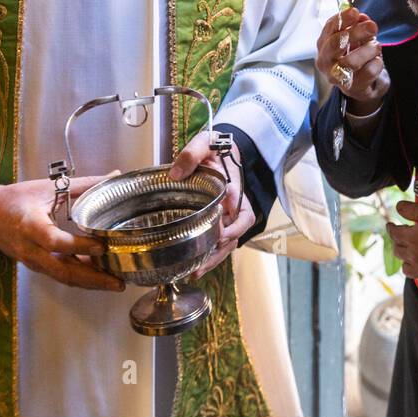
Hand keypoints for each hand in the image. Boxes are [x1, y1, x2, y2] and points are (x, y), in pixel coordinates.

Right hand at [0, 174, 124, 290]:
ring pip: (62, 277)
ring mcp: (32, 260)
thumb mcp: (49, 187)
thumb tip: (115, 177)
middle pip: (62, 270)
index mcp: (30, 225)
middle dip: (92, 279)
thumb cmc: (17, 198)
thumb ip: (84, 185)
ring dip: (89, 282)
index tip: (102, 246)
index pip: (55, 241)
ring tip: (114, 283)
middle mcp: (30, 248)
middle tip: (118, 282)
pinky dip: (79, 277)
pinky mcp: (35, 265)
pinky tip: (98, 274)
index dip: (79, 246)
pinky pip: (59, 274)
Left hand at [170, 129, 254, 278]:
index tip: (220, 235)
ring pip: (227, 243)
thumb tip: (176, 174)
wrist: (221, 149)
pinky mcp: (220, 220)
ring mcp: (228, 215)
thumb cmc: (214, 147)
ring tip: (195, 273)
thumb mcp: (204, 143)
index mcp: (234, 190)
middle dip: (219, 253)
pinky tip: (194, 265)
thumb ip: (192, 154)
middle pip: (234, 235)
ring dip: (213, 259)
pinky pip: (218, 240)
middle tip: (201, 266)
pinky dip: (209, 254)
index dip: (233, 227)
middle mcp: (234, 206)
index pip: (241, 214)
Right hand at [316, 7, 388, 113]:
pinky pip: (368, 72)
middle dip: (356, 32)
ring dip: (369, 50)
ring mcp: (336, 77)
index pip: (329, 28)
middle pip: (336, 44)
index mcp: (324, 43)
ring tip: (376, 47)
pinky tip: (376, 61)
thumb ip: (358, 25)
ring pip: (351, 61)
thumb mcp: (357, 36)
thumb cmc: (356, 55)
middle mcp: (325, 61)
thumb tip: (363, 18)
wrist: (363, 83)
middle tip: (372, 26)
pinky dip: (377, 63)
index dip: (342, 19)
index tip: (355, 11)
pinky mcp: (352, 88)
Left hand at [387, 200, 417, 287]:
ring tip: (410, 254)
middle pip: (397, 250)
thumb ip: (413, 210)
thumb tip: (398, 207)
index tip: (390, 225)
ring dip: (405, 259)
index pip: (393, 233)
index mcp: (411, 239)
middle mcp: (413, 257)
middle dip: (397, 242)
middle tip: (401, 237)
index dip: (391, 227)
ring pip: (405, 267)